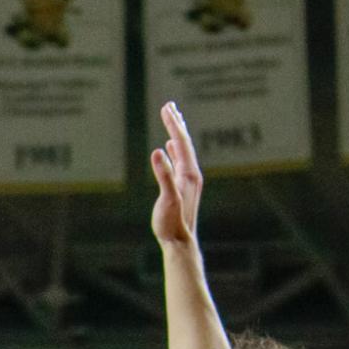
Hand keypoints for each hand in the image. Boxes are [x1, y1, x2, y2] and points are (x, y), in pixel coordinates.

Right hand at [150, 102, 203, 248]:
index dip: (173, 124)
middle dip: (176, 123)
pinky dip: (174, 149)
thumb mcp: (167, 199)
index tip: (166, 108)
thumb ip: (163, 175)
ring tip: (172, 119)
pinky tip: (170, 147)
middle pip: (184, 143)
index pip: (181, 142)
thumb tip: (157, 151)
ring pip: (182, 151)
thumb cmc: (172, 223)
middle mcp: (191, 174)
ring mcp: (187, 180)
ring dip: (176, 134)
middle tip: (169, 105)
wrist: (179, 243)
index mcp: (189, 173)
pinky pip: (179, 161)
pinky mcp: (182, 187)